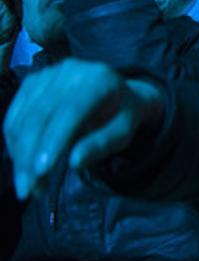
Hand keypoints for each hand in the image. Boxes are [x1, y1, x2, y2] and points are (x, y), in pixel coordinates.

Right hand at [4, 59, 164, 199]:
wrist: (116, 92)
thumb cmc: (121, 116)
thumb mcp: (123, 132)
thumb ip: (102, 144)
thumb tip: (75, 162)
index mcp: (99, 79)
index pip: (71, 110)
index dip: (53, 140)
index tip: (41, 171)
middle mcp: (70, 71)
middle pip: (40, 116)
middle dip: (30, 157)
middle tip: (28, 190)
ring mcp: (47, 75)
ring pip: (22, 120)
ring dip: (19, 156)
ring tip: (28, 185)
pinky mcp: (31, 83)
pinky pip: (14, 117)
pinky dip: (14, 144)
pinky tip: (22, 164)